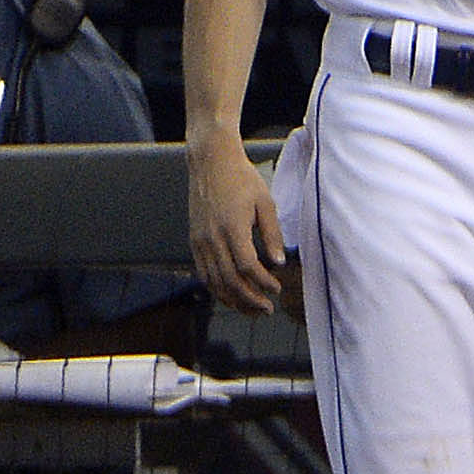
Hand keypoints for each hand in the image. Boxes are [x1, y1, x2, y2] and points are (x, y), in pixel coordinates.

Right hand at [187, 139, 285, 315]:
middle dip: (249, 300)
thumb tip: (279, 262)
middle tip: (267, 310)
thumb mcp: (265, 203)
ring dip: (233, 299)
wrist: (210, 164)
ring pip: (214, 281)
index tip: (277, 289)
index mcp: (232, 228)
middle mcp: (212, 239)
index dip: (263, 283)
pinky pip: (203, 273)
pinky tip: (231, 295)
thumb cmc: (242, 180)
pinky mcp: (194, 241)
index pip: (247, 267)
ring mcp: (200, 241)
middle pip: (229, 281)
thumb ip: (272, 234)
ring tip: (251, 309)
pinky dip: (217, 288)